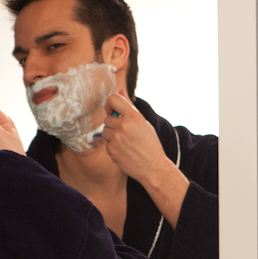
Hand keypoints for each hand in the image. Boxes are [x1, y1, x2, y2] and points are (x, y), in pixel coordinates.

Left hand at [100, 93, 188, 222]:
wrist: (153, 167)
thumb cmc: (150, 144)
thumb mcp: (144, 123)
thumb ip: (130, 107)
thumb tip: (121, 91)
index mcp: (134, 116)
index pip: (113, 99)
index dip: (109, 104)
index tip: (111, 111)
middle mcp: (124, 125)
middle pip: (107, 119)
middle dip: (113, 125)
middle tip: (126, 134)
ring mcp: (116, 138)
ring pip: (105, 131)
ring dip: (112, 137)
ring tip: (126, 144)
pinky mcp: (112, 150)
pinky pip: (106, 144)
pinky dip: (113, 148)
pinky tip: (125, 152)